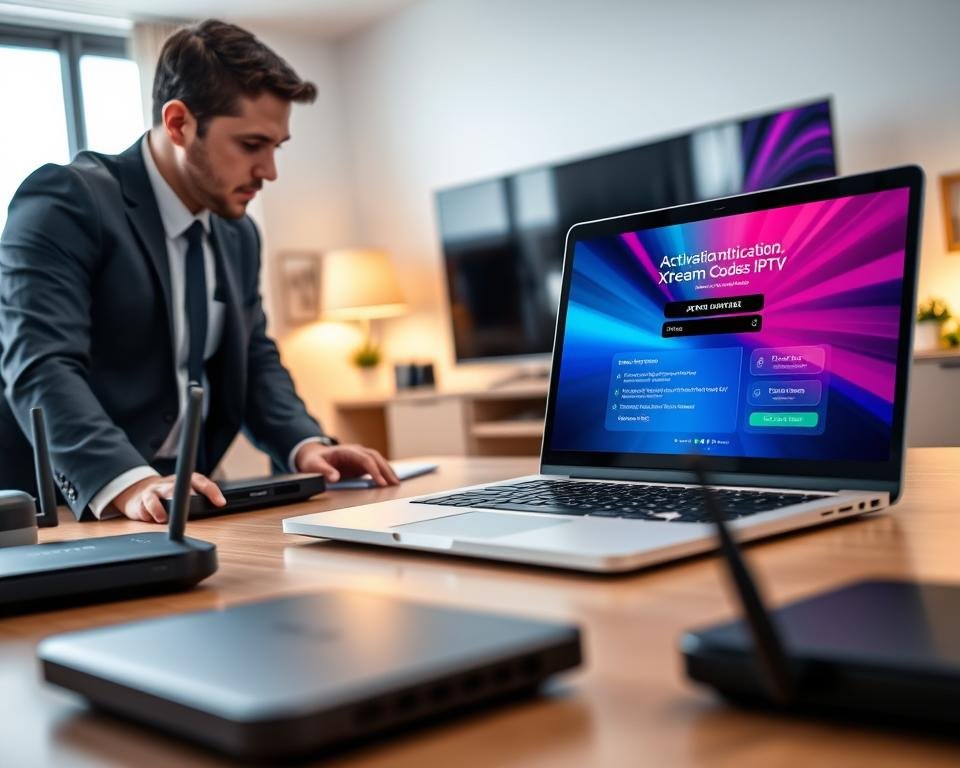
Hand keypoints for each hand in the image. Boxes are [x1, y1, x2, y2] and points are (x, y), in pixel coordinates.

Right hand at [111, 473, 225, 522]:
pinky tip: (150, 520)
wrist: (139, 491)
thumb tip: (217, 508)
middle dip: (184, 498)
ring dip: (158, 509)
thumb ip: (200, 499)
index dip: (211, 491)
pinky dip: (146, 515)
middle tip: (190, 509)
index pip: (200, 482)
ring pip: (154, 498)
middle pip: (176, 489)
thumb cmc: (169, 495)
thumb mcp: (186, 493)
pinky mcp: (140, 501)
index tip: (220, 502)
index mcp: (184, 480)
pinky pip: (142, 508)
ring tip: (163, 519)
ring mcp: (153, 492)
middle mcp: (169, 484)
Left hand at [295, 442, 399, 486]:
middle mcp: (356, 451)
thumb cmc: (314, 460)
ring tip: (396, 483)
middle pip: (375, 458)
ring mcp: (359, 457)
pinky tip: (390, 481)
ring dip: (388, 471)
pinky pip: (375, 466)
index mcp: (347, 450)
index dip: (374, 471)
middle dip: (386, 470)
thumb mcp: (314, 465)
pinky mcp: (360, 464)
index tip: (380, 482)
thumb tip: (335, 478)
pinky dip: (383, 473)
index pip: (365, 459)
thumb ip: (324, 471)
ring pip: (378, 460)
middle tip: (394, 484)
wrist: (314, 456)